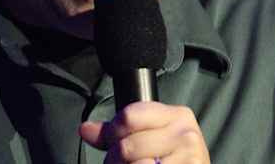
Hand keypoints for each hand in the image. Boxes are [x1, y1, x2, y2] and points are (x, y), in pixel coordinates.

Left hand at [79, 101, 209, 163]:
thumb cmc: (173, 160)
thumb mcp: (152, 138)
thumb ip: (118, 132)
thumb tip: (85, 129)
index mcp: (178, 115)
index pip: (129, 115)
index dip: (113, 132)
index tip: (113, 142)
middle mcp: (186, 135)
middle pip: (127, 145)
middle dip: (115, 159)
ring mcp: (189, 158)